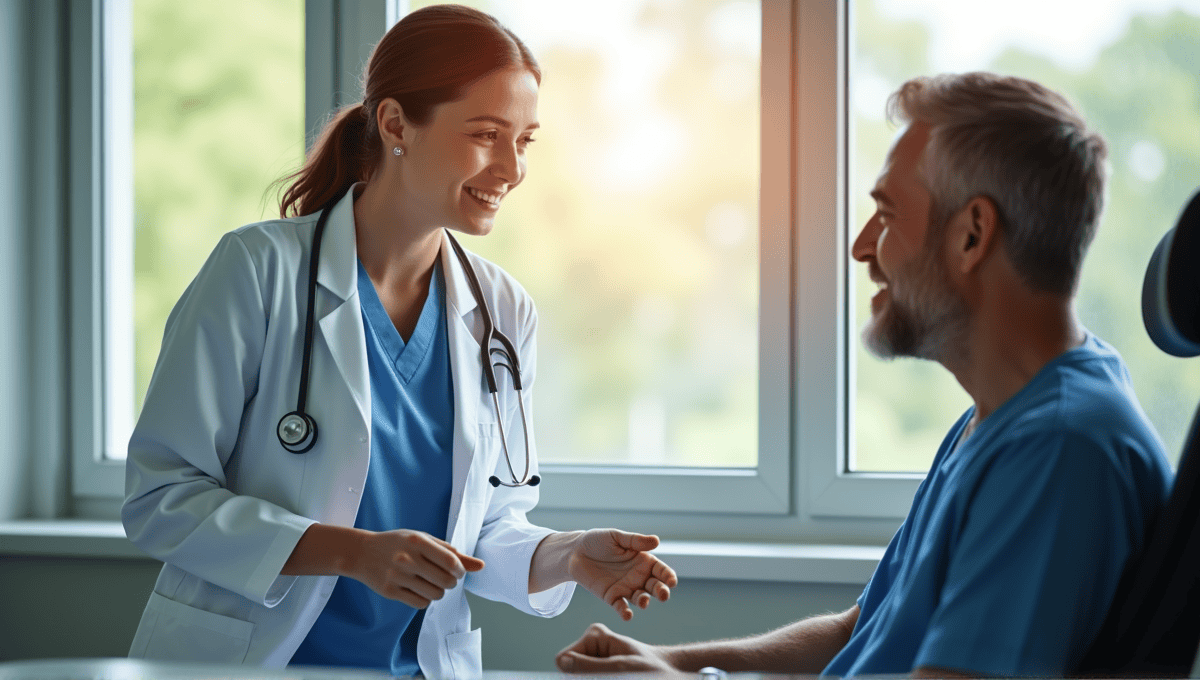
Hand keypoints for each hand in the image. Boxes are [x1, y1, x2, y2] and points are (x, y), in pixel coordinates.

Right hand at [347, 529, 484, 608]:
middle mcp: (407, 559)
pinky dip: (425, 599)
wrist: (362, 552)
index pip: (451, 562)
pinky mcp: (390, 591)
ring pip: (435, 595)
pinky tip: (418, 589)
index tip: (457, 571)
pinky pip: (420, 603)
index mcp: (418, 542)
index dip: (461, 571)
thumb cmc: (398, 544)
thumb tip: (480, 566)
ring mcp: (397, 576)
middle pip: (446, 582)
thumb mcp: (424, 540)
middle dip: (451, 583)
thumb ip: (452, 553)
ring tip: (429, 582)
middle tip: (444, 578)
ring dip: (438, 591)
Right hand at [556, 622, 677, 673]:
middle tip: (615, 676)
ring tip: (618, 677)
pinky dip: (599, 678)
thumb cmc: (647, 668)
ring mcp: (594, 656)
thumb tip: (561, 662)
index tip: (605, 672)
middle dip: (587, 677)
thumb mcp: (620, 668)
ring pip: (577, 675)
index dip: (577, 672)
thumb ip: (589, 666)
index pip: (564, 659)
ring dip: (595, 677)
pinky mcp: (599, 667)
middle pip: (570, 670)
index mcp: (593, 635)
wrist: (664, 673)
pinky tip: (616, 677)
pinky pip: (587, 676)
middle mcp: (590, 644)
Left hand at [569, 529, 678, 620]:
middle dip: (661, 591)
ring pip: (640, 598)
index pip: (661, 570)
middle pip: (655, 587)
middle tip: (663, 595)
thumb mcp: (616, 537)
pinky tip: (627, 615)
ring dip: (644, 601)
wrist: (575, 552)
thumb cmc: (597, 541)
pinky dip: (625, 612)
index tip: (672, 581)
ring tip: (644, 601)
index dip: (668, 576)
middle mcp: (638, 576)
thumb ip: (635, 540)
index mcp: (643, 560)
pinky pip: (621, 607)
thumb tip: (656, 541)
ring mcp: (626, 588)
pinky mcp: (612, 597)